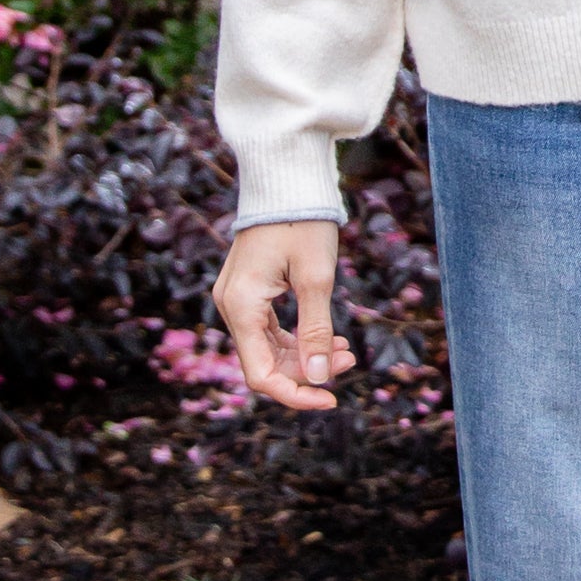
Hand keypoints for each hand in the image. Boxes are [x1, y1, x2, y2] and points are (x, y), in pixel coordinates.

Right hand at [212, 222, 358, 415]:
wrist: (286, 182)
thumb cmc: (302, 223)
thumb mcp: (317, 278)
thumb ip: (316, 331)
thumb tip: (320, 377)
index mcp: (241, 306)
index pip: (261, 374)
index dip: (296, 394)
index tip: (332, 398)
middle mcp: (230, 306)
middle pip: (264, 364)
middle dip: (308, 371)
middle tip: (350, 359)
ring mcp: (236, 300)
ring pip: (268, 349)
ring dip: (305, 356)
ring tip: (346, 350)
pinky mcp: (247, 293)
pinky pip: (268, 331)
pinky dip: (296, 340)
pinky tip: (329, 339)